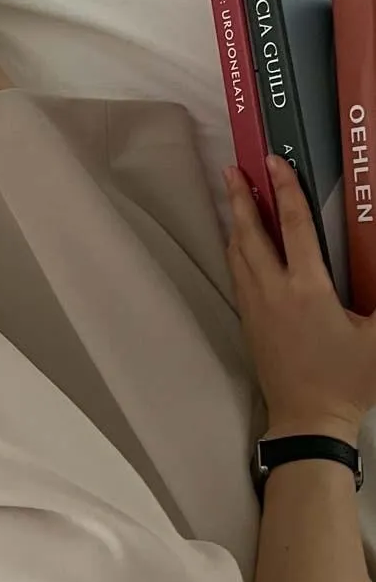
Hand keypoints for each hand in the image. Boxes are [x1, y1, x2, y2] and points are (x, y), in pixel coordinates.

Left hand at [225, 155, 375, 443]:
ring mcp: (255, 305)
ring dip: (235, 220)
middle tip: (233, 168)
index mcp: (307, 288)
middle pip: (251, 233)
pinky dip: (236, 249)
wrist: (307, 420)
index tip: (273, 161)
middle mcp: (273, 290)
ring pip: (238, 252)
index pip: (293, 226)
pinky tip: (237, 243)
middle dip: (242, 197)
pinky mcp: (248, 321)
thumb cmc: (347, 379)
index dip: (285, 189)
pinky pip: (237, 273)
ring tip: (232, 195)